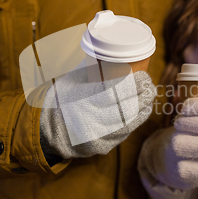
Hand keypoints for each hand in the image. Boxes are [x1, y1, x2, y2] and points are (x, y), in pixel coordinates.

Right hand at [40, 67, 155, 158]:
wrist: (48, 132)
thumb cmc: (60, 102)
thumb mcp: (70, 82)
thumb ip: (90, 70)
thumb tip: (109, 53)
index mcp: (83, 101)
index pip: (115, 94)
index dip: (133, 86)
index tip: (143, 76)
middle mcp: (92, 120)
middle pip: (127, 108)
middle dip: (142, 95)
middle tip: (149, 83)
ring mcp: (99, 136)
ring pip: (129, 122)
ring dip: (143, 107)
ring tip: (149, 94)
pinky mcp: (104, 146)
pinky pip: (125, 132)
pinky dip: (136, 120)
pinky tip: (143, 109)